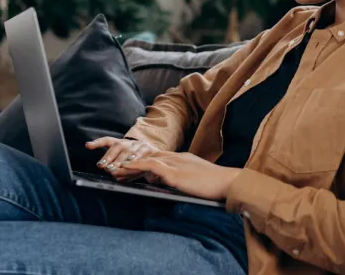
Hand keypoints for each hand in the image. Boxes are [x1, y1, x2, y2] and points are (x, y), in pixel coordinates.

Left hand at [85, 137, 159, 181]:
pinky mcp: (149, 148)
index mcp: (121, 144)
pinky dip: (136, 158)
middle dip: (109, 156)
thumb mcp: (127, 168)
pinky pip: (141, 152)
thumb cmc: (140, 164)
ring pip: (128, 149)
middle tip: (103, 166)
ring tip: (115, 168)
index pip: (107, 141)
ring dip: (121, 159)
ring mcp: (139, 144)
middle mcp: (129, 142)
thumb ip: (120, 171)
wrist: (160, 159)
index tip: (87, 146)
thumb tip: (115, 177)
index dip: (97, 143)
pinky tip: (132, 163)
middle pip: (117, 146)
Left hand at [122, 151, 240, 199]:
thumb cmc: (216, 186)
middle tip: (117, 171)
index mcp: (183, 159)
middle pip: (149, 157)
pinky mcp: (175, 173)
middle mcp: (177, 158)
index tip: (130, 170)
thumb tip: (170, 185)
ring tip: (115, 172)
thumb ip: (182, 180)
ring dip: (129, 166)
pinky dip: (136, 166)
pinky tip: (125, 169)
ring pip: (146, 160)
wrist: (228, 183)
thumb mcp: (196, 181)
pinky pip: (150, 165)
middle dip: (132, 164)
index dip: (142, 163)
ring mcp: (176, 163)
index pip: (158, 158)